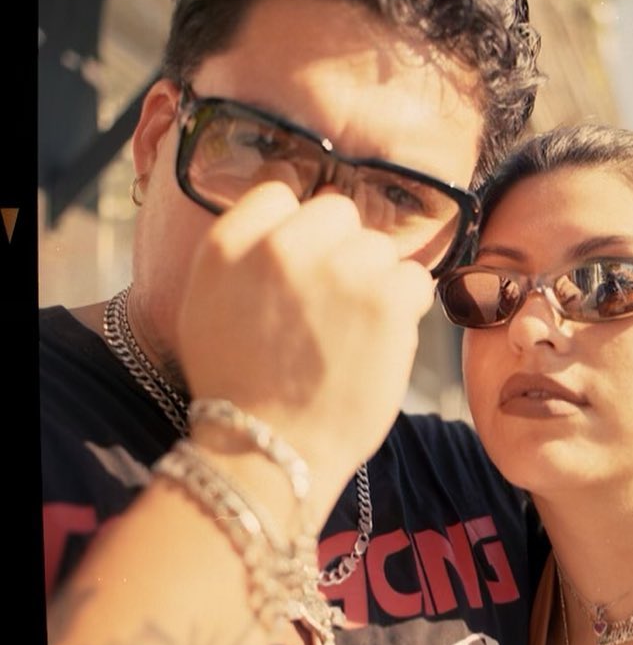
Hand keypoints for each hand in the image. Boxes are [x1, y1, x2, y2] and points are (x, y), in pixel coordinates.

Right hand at [177, 182, 434, 528]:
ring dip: (375, 283)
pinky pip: (414, 279)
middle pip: (338, 213)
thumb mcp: (206, 305)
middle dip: (341, 251)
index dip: (298, 228)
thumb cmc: (239, 388)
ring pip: (379, 248)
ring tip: (351, 335)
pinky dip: (405, 310)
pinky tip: (378, 344)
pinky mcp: (387, 299)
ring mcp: (339, 270)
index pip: (280, 192)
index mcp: (230, 244)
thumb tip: (288, 215)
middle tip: (331, 306)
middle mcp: (283, 247)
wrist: (270, 453)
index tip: (302, 265)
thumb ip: (243, 251)